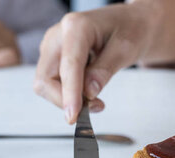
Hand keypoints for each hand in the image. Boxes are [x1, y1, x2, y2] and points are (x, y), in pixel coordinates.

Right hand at [34, 4, 155, 122]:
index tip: (73, 116)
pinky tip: (89, 92)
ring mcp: (52, 47)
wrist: (128, 23)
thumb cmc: (129, 31)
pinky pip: (53, 84)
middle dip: (65, 100)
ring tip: (97, 100)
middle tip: (97, 107)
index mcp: (76, 26)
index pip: (68, 65)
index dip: (70, 94)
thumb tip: (88, 93)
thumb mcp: (125, 49)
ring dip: (68, 99)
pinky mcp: (53, 58)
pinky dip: (69, 95)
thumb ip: (105, 70)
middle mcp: (57, 35)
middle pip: (45, 79)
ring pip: (46, 84)